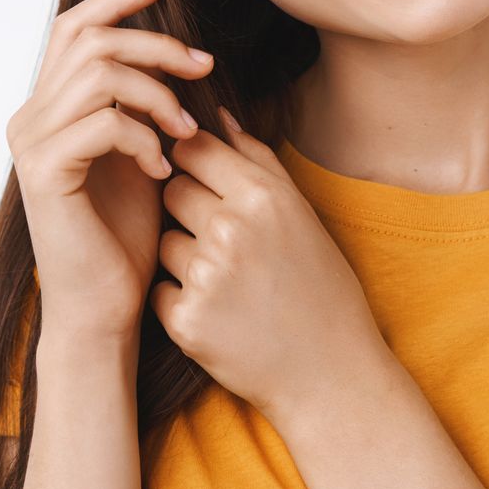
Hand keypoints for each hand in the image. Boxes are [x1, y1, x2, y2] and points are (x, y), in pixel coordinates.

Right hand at [6, 0, 215, 344]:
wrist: (105, 310)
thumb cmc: (127, 239)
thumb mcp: (142, 155)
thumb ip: (143, 105)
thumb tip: (178, 52)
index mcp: (48, 109)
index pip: (73, 28)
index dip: (114, 0)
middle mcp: (29, 118)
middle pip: (90, 39)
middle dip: (154, 43)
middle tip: (202, 67)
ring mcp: (30, 144)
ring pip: (99, 74)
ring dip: (157, 95)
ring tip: (187, 134)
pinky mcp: (43, 173)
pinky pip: (102, 122)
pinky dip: (143, 137)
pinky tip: (163, 169)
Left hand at [150, 106, 388, 428]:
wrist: (330, 374)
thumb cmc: (319, 288)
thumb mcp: (302, 215)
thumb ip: (257, 160)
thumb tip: (216, 114)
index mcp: (263, 197)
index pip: (193, 148)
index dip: (192, 163)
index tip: (203, 184)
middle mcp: (232, 231)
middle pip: (170, 190)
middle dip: (185, 210)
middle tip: (222, 242)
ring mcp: (206, 277)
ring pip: (161, 242)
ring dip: (182, 259)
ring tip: (228, 284)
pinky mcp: (185, 322)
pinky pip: (158, 290)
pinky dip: (178, 302)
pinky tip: (219, 315)